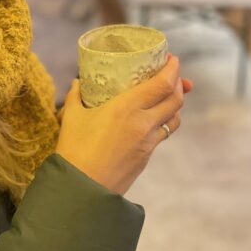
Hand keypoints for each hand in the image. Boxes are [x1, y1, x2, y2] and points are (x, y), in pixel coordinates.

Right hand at [55, 57, 189, 194]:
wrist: (82, 190)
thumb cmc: (74, 150)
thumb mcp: (72, 117)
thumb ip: (76, 96)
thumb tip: (78, 82)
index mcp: (127, 108)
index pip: (163, 84)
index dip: (173, 69)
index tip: (172, 59)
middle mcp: (143, 123)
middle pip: (175, 99)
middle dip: (178, 84)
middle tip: (171, 74)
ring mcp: (148, 142)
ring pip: (174, 119)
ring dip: (175, 104)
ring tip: (167, 95)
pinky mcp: (147, 157)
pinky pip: (163, 134)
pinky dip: (164, 121)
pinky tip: (153, 119)